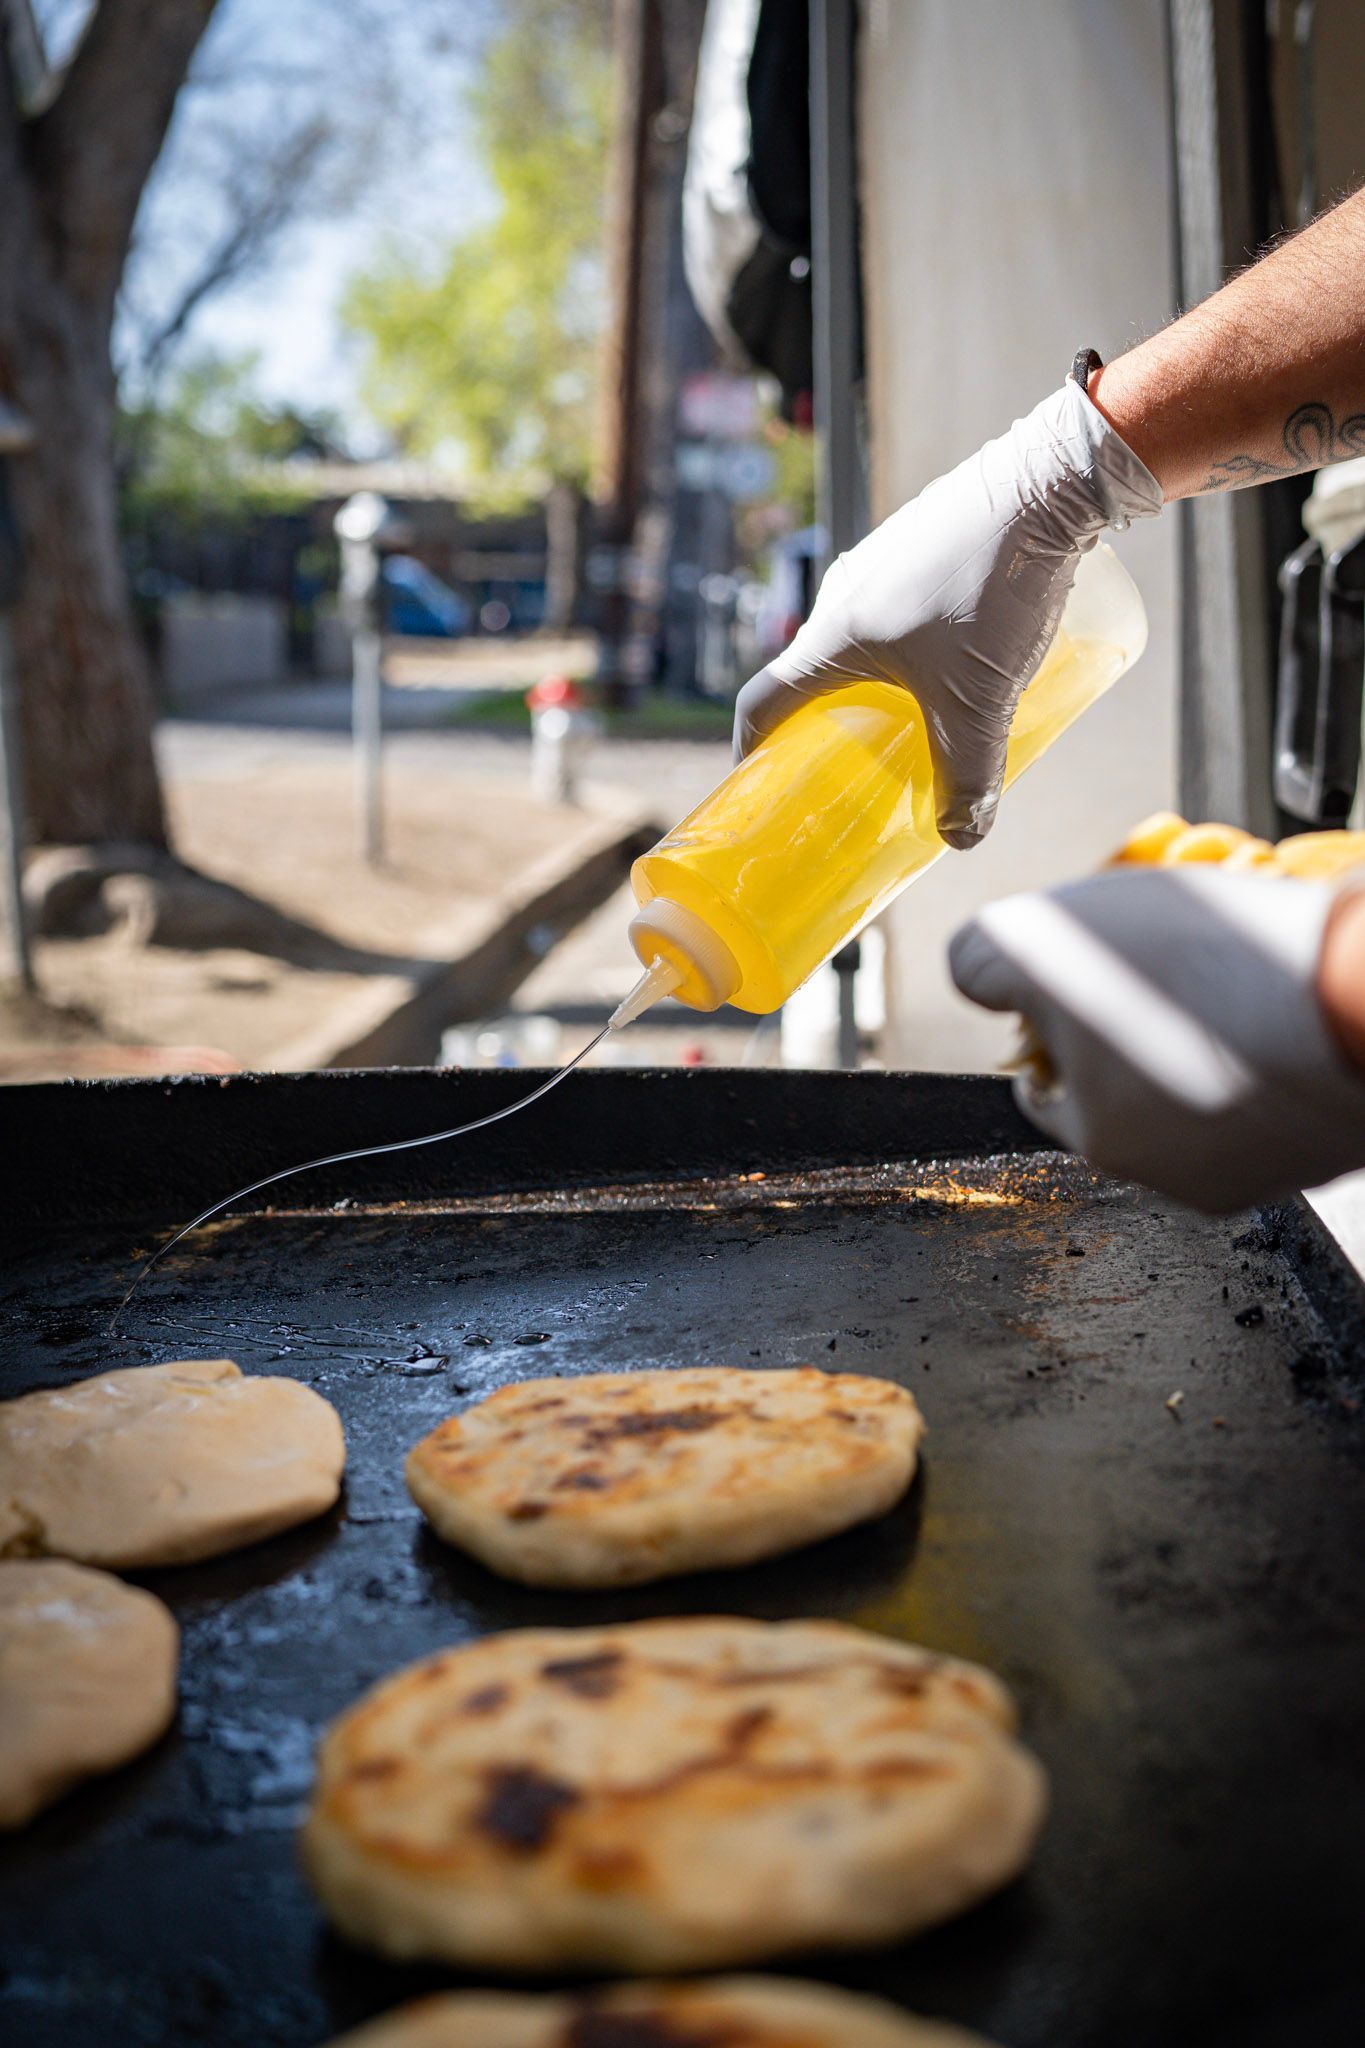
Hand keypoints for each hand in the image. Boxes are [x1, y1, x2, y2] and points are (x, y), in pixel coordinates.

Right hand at [734, 381, 1159, 847]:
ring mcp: (885, 565)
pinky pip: (900, 615)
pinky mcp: (926, 547)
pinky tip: (957, 670)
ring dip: (874, 691)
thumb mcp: (981, 698)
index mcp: (833, 635)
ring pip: (863, 644)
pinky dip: (909, 654)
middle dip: (827, 730)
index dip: (752, 752)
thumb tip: (963, 838)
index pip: (764, 702)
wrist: (1050, 481)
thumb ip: (972, 774)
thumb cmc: (994, 586)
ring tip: (914, 729)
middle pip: (815, 676)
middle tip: (852, 771)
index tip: (760, 788)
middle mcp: (845, 595)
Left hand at [949, 867, 1364, 1210]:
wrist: (1360, 992)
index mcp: (1107, 1143)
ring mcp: (1276, 1162)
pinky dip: (1281, 1038)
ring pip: (1216, 1091)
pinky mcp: (1340, 1133)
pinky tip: (1285, 989)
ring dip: (1210, 1032)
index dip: (1047, 1030)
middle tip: (1154, 965)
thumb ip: (984, 960)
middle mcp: (1192, 1176)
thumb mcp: (1040, 940)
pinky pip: (1291, 1080)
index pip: (1047, 1094)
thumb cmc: (1200, 973)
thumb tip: (973, 972)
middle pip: (1135, 1092)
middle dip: (1134, 1028)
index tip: (1064, 993)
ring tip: (1224, 967)